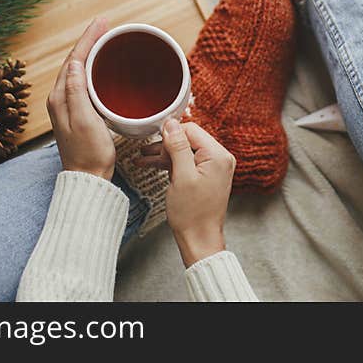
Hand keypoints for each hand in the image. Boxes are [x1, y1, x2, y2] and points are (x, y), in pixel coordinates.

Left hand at [47, 17, 115, 180]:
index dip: (88, 39)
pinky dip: (94, 70)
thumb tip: (75, 63)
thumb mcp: (85, 121)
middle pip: (74, 61)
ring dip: (91, 53)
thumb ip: (77, 92)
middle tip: (105, 25)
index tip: (102, 22)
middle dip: (89, 41)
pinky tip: (103, 68)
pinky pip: (84, 82)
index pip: (74, 59)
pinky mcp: (78, 112)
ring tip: (105, 40)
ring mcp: (68, 106)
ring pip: (79, 70)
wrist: (88, 177)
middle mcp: (60, 99)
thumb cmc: (89, 153)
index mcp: (60, 98)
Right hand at [138, 119, 234, 266]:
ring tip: (143, 158)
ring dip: (164, 155)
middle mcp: (219, 159)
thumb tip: (171, 124)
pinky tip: (152, 165)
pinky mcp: (206, 176)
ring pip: (184, 151)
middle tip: (145, 151)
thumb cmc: (193, 213)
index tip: (152, 137)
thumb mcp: (181, 176)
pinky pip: (186, 163)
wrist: (199, 239)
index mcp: (218, 155)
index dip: (170, 133)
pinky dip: (170, 164)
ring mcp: (213, 168)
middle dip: (165, 145)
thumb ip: (177, 147)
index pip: (191, 130)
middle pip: (188, 140)